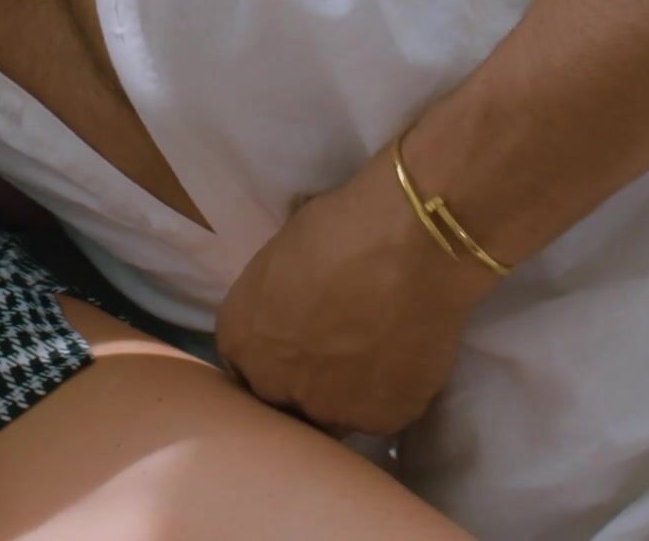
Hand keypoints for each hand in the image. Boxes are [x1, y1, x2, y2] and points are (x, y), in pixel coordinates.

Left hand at [215, 144, 500, 434]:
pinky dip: (394, 393)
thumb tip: (291, 308)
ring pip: (334, 415)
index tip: (304, 347)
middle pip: (286, 400)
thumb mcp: (278, 262)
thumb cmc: (338, 228)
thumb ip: (275, 305)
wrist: (408, 242)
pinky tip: (407, 358)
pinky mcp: (379, 420)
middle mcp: (271, 384)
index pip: (249, 370)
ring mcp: (325, 408)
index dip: (280, 360)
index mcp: (240, 340)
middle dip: (308, 384)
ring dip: (349, 396)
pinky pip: (382, 414)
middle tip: (342, 355)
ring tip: (379, 356)